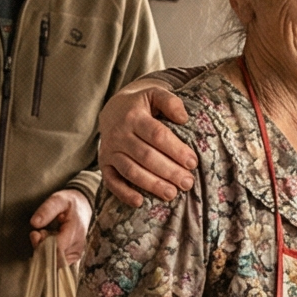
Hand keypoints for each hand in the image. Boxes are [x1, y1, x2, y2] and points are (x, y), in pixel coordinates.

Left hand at [30, 189, 91, 264]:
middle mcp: (77, 246)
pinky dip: (49, 254)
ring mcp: (76, 253)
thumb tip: (34, 223)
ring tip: (45, 234)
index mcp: (75, 231)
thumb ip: (47, 210)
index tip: (35, 233)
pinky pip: (58, 262)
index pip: (57, 248)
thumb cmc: (69, 203)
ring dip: (44, 251)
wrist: (83, 207)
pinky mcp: (73, 257)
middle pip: (54, 258)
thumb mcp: (58, 200)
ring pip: (55, 262)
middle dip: (41, 247)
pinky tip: (49, 242)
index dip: (42, 244)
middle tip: (38, 232)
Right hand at [100, 84, 194, 206]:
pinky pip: (111, 181)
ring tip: (171, 194)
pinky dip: (123, 193)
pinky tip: (139, 202)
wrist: (113, 109)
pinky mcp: (104, 164)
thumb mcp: (155, 94)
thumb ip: (170, 102)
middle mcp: (119, 134)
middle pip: (146, 156)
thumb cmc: (142, 105)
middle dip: (168, 171)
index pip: (157, 135)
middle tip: (187, 182)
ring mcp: (109, 150)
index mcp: (133, 116)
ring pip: (130, 170)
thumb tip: (183, 118)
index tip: (192, 162)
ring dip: (151, 184)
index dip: (175, 150)